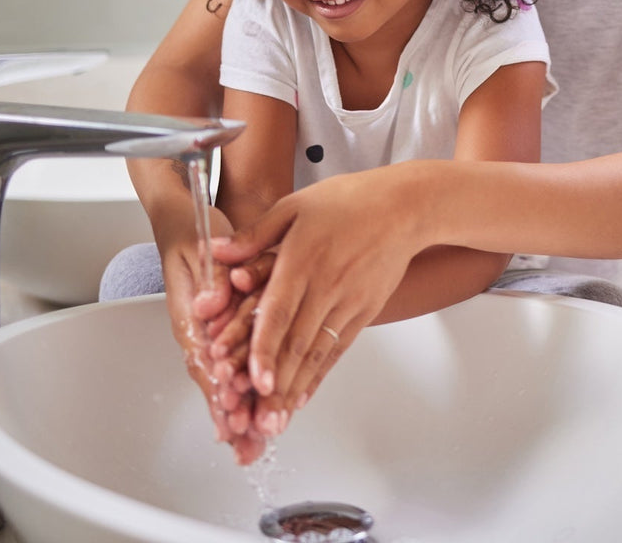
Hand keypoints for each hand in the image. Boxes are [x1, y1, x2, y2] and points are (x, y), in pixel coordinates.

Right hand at [158, 227, 266, 462]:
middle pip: (212, 380)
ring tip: (252, 443)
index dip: (219, 386)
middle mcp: (197, 329)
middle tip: (247, 443)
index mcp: (191, 314)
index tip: (233, 409)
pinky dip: (243, 392)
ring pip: (223, 379)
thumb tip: (210, 306)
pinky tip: (253, 415)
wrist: (186, 221)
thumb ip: (210, 278)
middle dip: (230, 413)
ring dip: (236, 411)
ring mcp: (208, 332)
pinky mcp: (221, 330)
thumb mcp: (203, 247)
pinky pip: (231, 367)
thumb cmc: (195, 233)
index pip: (204, 359)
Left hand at [211, 164, 426, 421]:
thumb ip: (255, 235)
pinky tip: (302, 397)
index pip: (280, 312)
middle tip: (258, 417)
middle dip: (276, 384)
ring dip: (294, 389)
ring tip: (276, 420)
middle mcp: (325, 286)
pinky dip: (319, 376)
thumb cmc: (349, 201)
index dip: (265, 348)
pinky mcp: (363, 312)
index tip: (254, 379)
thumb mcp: (295, 206)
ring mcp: (347, 302)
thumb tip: (218, 251)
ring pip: (317, 353)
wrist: (404, 208)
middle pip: (297, 343)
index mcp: (302, 259)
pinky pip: (337, 350)